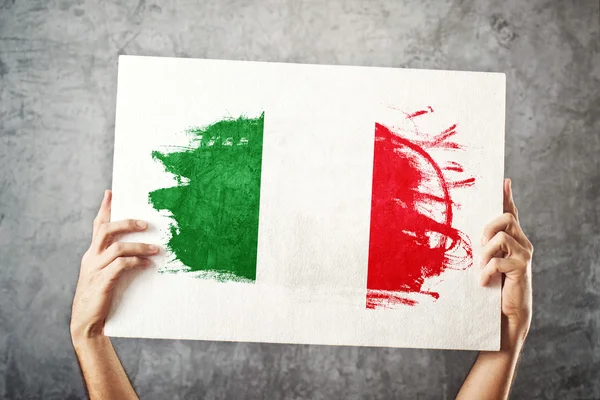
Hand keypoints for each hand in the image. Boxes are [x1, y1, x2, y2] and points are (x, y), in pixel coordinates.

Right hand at [70, 190, 158, 341]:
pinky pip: (121, 265)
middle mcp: (91, 258)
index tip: (111, 192)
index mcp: (92, 254)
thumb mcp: (105, 275)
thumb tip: (142, 252)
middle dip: (126, 223)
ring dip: (140, 246)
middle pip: (106, 230)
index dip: (104, 209)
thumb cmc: (101, 299)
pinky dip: (136, 262)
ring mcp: (95, 270)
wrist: (86, 324)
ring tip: (157, 249)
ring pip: (117, 248)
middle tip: (146, 223)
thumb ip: (117, 262)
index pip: (97, 226)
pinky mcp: (102, 282)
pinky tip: (147, 264)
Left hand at [480, 179, 532, 347]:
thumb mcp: (487, 262)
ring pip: (501, 237)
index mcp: (514, 239)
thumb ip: (484, 248)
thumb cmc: (494, 287)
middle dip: (487, 228)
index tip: (504, 181)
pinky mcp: (521, 269)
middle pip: (506, 218)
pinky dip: (487, 271)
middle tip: (480, 246)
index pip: (511, 213)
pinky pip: (498, 260)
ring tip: (481, 267)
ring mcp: (524, 255)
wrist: (507, 314)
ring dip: (485, 252)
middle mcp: (523, 243)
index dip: (507, 197)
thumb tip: (470, 235)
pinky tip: (483, 281)